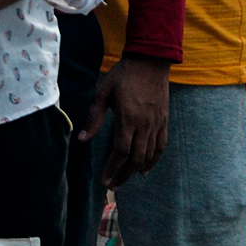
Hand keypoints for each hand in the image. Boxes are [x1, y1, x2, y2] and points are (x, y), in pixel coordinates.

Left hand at [83, 55, 170, 187]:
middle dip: (123, 174)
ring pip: (149, 154)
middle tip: (112, 185)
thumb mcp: (103, 92)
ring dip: (136, 170)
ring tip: (125, 179)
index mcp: (128, 117)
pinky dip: (154, 159)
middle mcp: (144, 123)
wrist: (151, 60)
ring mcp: (156, 122)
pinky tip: (145, 169)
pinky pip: (161, 145)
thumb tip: (82, 139)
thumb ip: (93, 117)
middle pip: (136, 157)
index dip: (112, 168)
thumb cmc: (123, 74)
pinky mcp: (164, 119)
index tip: (105, 179)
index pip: (121, 150)